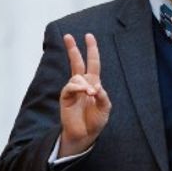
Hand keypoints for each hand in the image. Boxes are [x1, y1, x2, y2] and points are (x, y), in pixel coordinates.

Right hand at [57, 33, 111, 156]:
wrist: (85, 135)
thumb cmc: (95, 121)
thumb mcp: (105, 107)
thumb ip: (102, 95)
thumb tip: (93, 87)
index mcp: (93, 83)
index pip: (92, 63)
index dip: (91, 49)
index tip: (88, 36)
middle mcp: (82, 84)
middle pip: (76, 62)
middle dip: (72, 49)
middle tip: (68, 36)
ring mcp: (73, 90)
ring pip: (77, 77)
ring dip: (85, 83)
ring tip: (91, 94)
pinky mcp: (66, 97)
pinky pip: (70, 86)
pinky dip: (78, 87)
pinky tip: (84, 92)